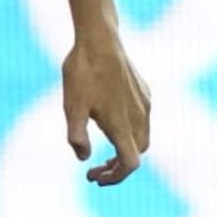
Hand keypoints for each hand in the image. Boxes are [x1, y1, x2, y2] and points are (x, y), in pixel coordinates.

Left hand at [61, 28, 150, 185]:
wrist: (99, 38)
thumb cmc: (82, 72)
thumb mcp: (72, 107)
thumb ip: (77, 136)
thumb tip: (84, 158)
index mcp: (122, 125)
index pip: (130, 165)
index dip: (115, 178)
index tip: (95, 177)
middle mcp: (139, 117)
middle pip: (137, 154)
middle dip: (118, 166)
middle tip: (95, 167)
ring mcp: (144, 103)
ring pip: (142, 137)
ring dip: (125, 148)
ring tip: (104, 150)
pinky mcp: (144, 91)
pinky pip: (143, 119)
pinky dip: (130, 131)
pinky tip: (110, 120)